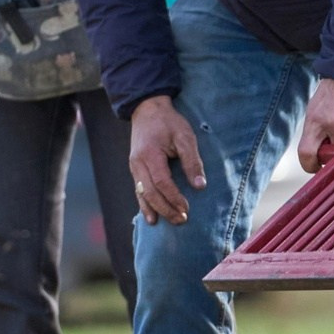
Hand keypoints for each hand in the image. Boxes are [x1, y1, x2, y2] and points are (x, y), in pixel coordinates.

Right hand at [128, 95, 204, 225]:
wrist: (147, 110)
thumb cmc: (168, 122)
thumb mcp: (185, 137)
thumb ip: (192, 161)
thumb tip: (200, 186)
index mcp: (150, 155)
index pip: (162, 182)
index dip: (174, 197)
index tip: (186, 208)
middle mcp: (138, 163)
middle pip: (150, 192)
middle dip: (165, 208)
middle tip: (181, 220)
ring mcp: (134, 167)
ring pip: (142, 194)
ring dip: (154, 210)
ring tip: (165, 223)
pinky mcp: (135, 169)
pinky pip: (138, 190)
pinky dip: (144, 205)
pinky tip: (150, 217)